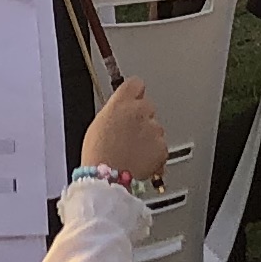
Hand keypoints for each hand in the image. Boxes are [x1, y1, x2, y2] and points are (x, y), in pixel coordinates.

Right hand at [80, 75, 168, 189]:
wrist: (107, 178)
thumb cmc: (98, 153)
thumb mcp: (100, 122)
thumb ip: (115, 111)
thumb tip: (122, 112)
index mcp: (122, 102)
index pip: (136, 84)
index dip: (134, 93)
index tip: (134, 97)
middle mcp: (141, 111)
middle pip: (148, 107)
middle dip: (142, 118)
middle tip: (129, 134)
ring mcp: (154, 129)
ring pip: (155, 128)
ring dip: (148, 137)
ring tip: (131, 151)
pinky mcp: (162, 147)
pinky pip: (160, 147)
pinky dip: (154, 153)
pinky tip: (139, 160)